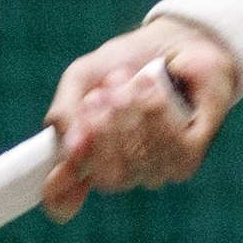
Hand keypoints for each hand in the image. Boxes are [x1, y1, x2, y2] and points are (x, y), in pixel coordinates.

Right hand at [42, 21, 239, 219]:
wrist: (173, 41)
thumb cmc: (126, 64)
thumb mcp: (83, 78)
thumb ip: (65, 111)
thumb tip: (68, 147)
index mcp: (89, 159)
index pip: (64, 200)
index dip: (58, 194)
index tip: (54, 176)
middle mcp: (121, 171)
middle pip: (106, 178)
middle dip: (101, 132)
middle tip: (99, 96)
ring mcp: (156, 168)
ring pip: (138, 161)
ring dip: (130, 114)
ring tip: (129, 79)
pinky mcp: (188, 156)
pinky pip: (170, 149)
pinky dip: (157, 112)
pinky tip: (152, 87)